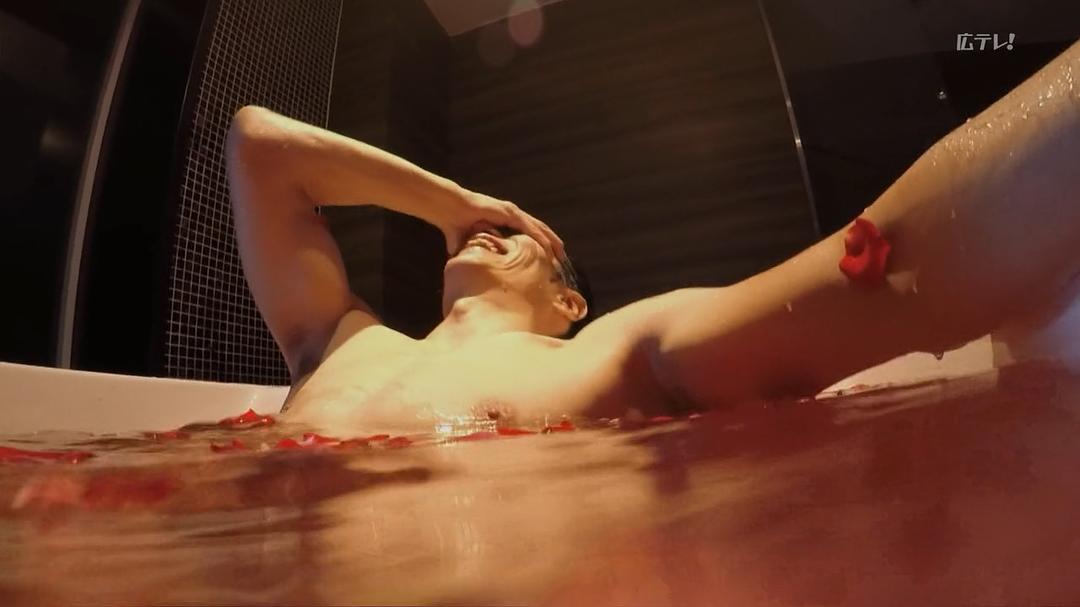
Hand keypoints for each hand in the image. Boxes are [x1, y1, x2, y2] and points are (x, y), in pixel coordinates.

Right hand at [433, 188, 565, 260]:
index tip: (551, 260)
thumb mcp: (470, 243)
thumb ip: (475, 253)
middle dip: (552, 245)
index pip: (530, 235)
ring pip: (539, 228)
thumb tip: (469, 268)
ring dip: (551, 241)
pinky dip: (540, 237)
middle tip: (563, 260)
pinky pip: (529, 227)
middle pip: (539, 231)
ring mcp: (512, 213)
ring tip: (562, 254)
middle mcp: (513, 216)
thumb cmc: (456, 225)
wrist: (449, 210)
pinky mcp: (509, 213)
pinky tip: (549, 247)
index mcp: (506, 222)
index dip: (542, 246)